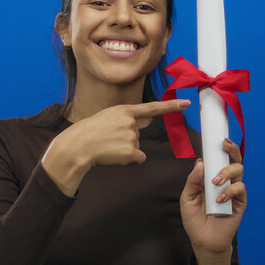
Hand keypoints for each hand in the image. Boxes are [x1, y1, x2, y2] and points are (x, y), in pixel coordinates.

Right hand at [42, 99, 189, 194]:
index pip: (152, 108)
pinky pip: (137, 159)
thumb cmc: (89, 133)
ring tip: (107, 147)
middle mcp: (131, 122)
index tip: (186, 104)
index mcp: (124, 111)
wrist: (78, 146)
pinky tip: (113, 156)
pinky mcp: (131, 152)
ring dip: (124, 151)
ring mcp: (131, 137)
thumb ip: (123, 121)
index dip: (170, 106)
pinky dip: (127, 161)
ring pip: (136, 148)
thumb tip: (135, 135)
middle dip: (125, 140)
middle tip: (107, 139)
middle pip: (138, 135)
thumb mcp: (107, 118)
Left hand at [180, 138, 246, 252]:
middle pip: (233, 159)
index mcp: (211, 176)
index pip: (218, 157)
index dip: (220, 146)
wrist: (203, 240)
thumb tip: (201, 162)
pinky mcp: (240, 202)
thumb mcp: (187, 197)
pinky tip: (219, 200)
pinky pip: (240, 189)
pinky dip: (230, 191)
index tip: (218, 137)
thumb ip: (193, 180)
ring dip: (226, 172)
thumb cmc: (194, 218)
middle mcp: (224, 180)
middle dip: (231, 149)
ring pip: (238, 170)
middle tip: (224, 145)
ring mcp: (233, 190)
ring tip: (214, 183)